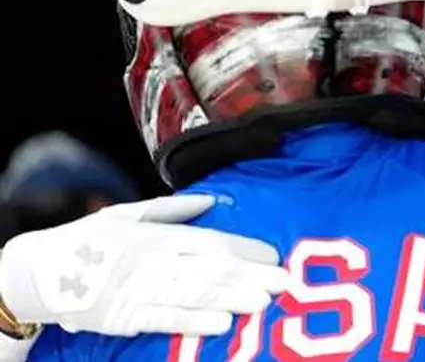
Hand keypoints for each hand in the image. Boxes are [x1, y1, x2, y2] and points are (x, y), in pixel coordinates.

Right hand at [0, 195, 288, 335]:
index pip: (210, 241)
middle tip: (284, 282)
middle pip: (210, 269)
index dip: (244, 249)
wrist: (40, 271)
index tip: (273, 255)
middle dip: (249, 276)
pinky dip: (193, 322)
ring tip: (263, 302)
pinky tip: (221, 323)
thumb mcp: (129, 214)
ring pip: (194, 295)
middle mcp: (154, 261)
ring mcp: (140, 291)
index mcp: (157, 235)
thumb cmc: (90, 240)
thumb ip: (174, 209)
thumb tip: (211, 200)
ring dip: (232, 298)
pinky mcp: (126, 318)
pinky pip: (165, 320)